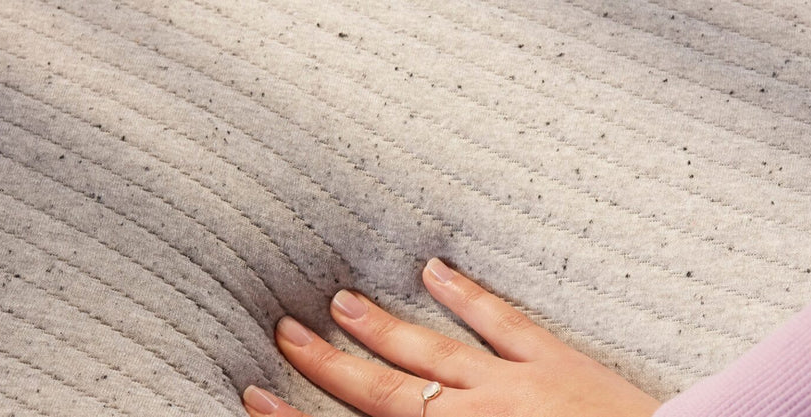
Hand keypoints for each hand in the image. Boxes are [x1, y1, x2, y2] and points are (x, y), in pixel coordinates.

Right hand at [241, 258, 660, 416]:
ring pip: (432, 352)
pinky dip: (467, 295)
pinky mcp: (558, 366)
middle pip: (382, 391)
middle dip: (327, 363)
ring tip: (339, 301)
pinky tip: (436, 269)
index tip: (252, 396)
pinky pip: (503, 322)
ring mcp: (513, 388)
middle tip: (283, 330)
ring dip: (382, 327)